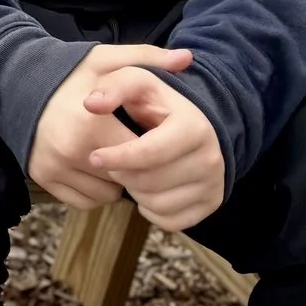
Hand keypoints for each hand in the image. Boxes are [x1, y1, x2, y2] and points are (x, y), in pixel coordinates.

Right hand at [27, 44, 194, 208]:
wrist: (13, 83)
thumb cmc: (66, 73)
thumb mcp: (105, 59)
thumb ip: (148, 58)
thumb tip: (188, 58)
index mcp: (92, 124)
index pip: (142, 156)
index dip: (151, 148)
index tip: (150, 136)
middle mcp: (71, 152)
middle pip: (126, 178)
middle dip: (134, 166)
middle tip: (130, 146)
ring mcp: (54, 168)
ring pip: (107, 195)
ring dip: (114, 181)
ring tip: (110, 155)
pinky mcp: (43, 178)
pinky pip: (84, 201)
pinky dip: (93, 190)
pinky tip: (92, 167)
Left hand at [86, 65, 225, 230]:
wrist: (194, 122)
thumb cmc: (158, 103)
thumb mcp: (137, 83)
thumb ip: (113, 87)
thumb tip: (91, 104)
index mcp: (194, 127)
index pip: (150, 153)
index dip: (117, 157)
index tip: (93, 157)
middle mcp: (212, 158)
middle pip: (150, 182)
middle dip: (123, 173)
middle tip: (113, 162)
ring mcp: (215, 184)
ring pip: (158, 203)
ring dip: (134, 191)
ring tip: (129, 172)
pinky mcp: (212, 204)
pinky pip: (170, 221)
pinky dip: (150, 209)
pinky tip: (145, 189)